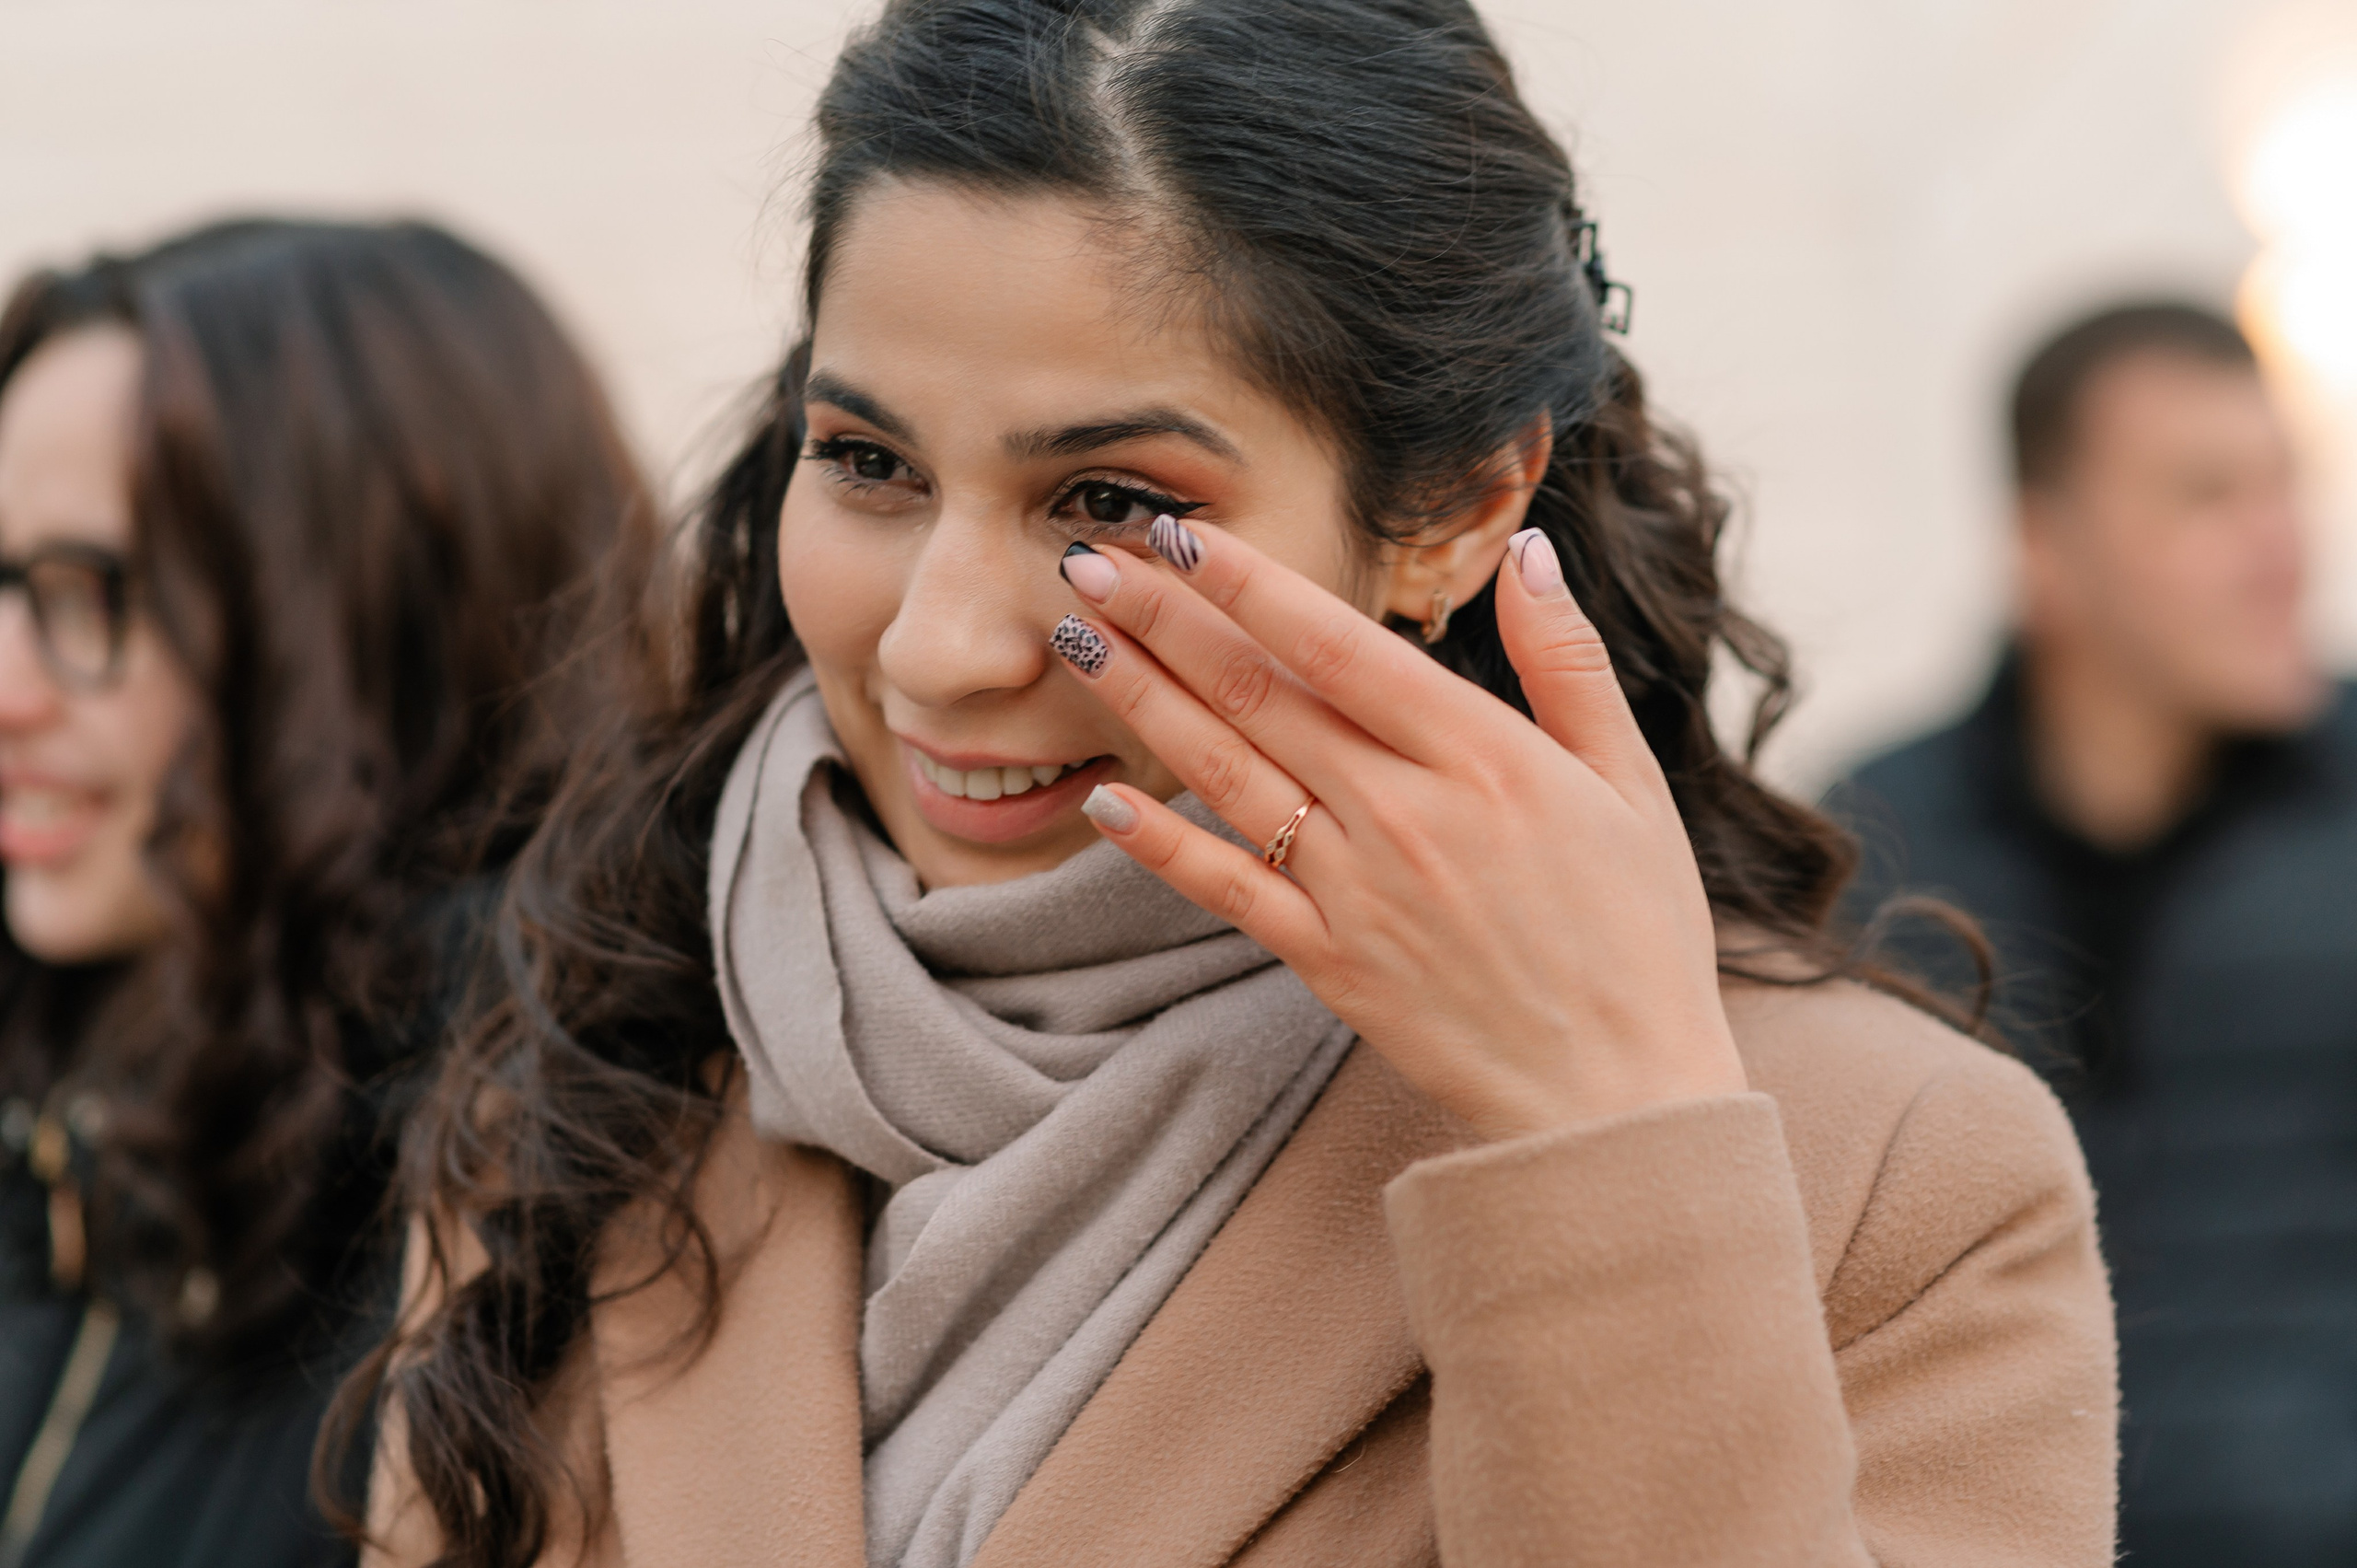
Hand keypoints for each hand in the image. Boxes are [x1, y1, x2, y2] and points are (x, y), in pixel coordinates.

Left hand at [1051, 522, 1745, 1140]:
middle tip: (1089, 562)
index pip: (1336, 645)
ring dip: (1143, 701)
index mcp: (1481, 756)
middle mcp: (1405, 813)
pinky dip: (1162, 847)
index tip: (1184, 533)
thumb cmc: (1639, 937)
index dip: (1250, 584)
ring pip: (1226, 774)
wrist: (1619, 1098)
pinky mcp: (1328, 963)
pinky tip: (1105, 800)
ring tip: (1078, 640)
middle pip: (1259, 695)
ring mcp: (1357, 891)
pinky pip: (1228, 891)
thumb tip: (1531, 551)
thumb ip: (1569, 663)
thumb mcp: (1630, 785)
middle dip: (1166, 619)